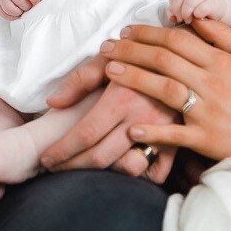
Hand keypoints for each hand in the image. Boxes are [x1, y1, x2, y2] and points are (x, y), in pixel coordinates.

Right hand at [0, 0, 43, 19]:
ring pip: (10, 10)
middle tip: (30, 3)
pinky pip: (3, 14)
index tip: (37, 0)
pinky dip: (12, 16)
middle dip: (28, 6)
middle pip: (20, 2)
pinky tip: (17, 11)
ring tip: (23, 8)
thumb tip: (36, 2)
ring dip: (19, 12)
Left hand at [38, 56, 176, 182]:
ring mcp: (161, 132)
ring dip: (103, 175)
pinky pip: (158, 171)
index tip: (46, 159)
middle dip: (72, 167)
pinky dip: (140, 176)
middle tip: (55, 169)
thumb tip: (53, 103)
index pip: (84, 134)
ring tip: (84, 172)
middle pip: (100, 156)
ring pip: (127, 168)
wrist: (184, 54)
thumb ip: (79, 80)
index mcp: (121, 98)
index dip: (62, 150)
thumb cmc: (139, 55)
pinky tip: (122, 171)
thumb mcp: (107, 58)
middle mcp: (141, 118)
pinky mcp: (177, 139)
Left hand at [101, 18, 230, 163]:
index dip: (147, 33)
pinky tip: (131, 128)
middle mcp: (212, 82)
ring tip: (110, 72)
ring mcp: (209, 111)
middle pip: (165, 60)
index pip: (177, 39)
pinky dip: (153, 131)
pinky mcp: (208, 138)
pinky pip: (176, 134)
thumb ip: (221, 35)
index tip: (125, 31)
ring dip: (135, 79)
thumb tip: (195, 16)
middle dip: (132, 50)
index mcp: (220, 60)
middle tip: (105, 47)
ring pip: (165, 89)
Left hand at [167, 0, 223, 23]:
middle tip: (180, 18)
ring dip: (186, 14)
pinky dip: (197, 16)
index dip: (172, 3)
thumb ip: (176, 9)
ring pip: (189, 3)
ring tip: (188, 19)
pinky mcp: (213, 3)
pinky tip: (198, 17)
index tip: (174, 12)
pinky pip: (200, 10)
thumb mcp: (187, 2)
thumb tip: (171, 17)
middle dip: (177, 10)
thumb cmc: (202, 3)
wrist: (222, 2)